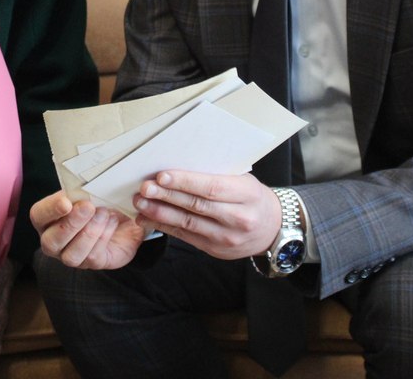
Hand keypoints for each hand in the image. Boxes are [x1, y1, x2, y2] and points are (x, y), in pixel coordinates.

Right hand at [30, 191, 145, 269]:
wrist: (125, 215)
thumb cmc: (101, 198)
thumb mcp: (90, 189)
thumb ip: (81, 189)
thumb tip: (83, 185)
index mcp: (48, 218)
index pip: (38, 215)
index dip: (50, 209)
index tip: (66, 202)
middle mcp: (54, 240)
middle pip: (51, 241)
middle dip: (71, 224)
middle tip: (89, 207)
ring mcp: (71, 255)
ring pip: (71, 255)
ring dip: (89, 232)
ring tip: (104, 213)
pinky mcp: (91, 263)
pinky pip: (92, 257)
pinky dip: (104, 237)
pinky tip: (112, 222)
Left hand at [132, 171, 280, 259]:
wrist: (272, 228)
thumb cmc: (252, 197)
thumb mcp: (244, 180)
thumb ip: (217, 174)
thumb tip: (179, 162)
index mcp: (247, 194)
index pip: (211, 187)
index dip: (185, 182)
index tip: (161, 176)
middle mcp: (238, 218)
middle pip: (196, 205)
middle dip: (166, 196)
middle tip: (144, 188)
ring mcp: (226, 238)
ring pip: (187, 223)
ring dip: (160, 212)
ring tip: (140, 202)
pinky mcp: (215, 250)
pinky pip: (185, 237)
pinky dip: (164, 226)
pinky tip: (148, 217)